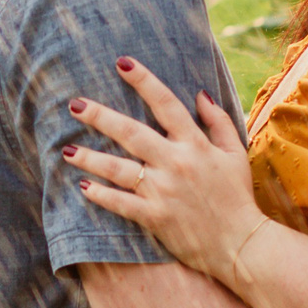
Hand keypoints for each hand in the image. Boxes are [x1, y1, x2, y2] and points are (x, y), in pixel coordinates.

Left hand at [69, 59, 266, 284]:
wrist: (241, 243)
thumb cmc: (237, 196)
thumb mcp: (235, 153)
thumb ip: (218, 121)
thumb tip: (199, 94)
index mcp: (195, 144)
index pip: (166, 103)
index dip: (143, 80)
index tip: (122, 63)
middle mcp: (175, 162)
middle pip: (130, 132)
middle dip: (99, 116)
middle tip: (74, 105)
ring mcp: (163, 191)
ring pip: (118, 168)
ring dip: (89, 158)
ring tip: (66, 150)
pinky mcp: (155, 217)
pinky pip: (121, 203)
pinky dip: (101, 195)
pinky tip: (83, 186)